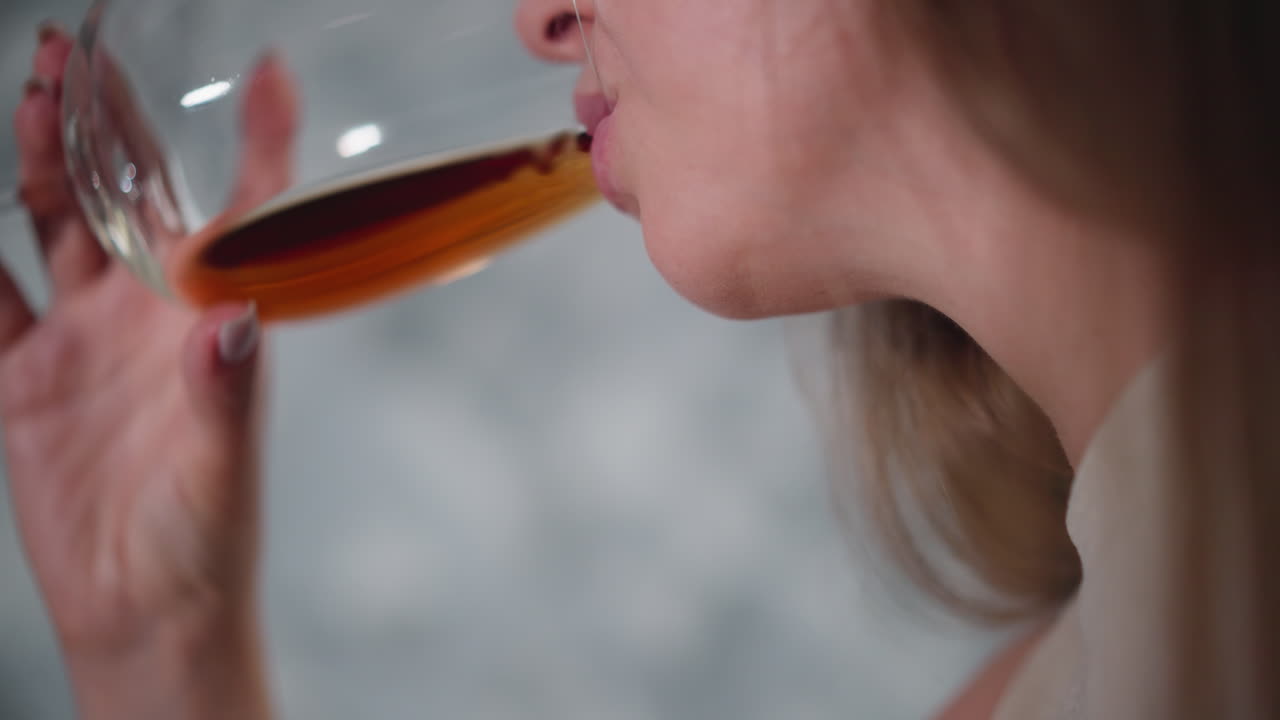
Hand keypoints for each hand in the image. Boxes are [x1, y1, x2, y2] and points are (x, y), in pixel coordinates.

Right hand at [2, 23, 292, 718]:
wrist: (146, 608)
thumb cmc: (207, 539)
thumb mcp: (223, 468)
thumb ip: (226, 394)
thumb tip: (234, 323)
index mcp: (209, 321)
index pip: (243, 215)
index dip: (259, 144)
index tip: (266, 73)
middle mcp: (149, 316)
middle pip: (131, 197)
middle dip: (110, 125)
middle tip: (79, 54)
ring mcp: (82, 339)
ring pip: (58, 226)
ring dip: (45, 163)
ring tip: (33, 96)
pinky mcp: (22, 375)